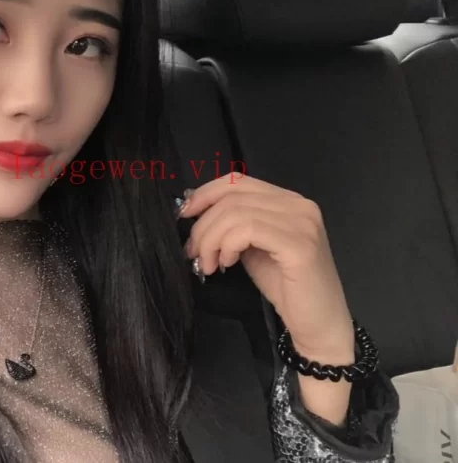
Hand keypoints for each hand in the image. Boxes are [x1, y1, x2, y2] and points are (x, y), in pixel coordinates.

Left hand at [178, 173, 354, 361]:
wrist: (319, 324)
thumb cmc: (286, 288)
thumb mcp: (252, 247)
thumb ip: (234, 225)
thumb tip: (195, 212)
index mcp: (288, 200)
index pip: (238, 180)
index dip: (205, 194)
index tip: (184, 215)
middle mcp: (299, 205)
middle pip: (232, 196)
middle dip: (203, 224)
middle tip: (192, 252)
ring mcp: (302, 222)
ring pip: (236, 213)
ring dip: (211, 239)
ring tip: (208, 264)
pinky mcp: (299, 243)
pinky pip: (247, 230)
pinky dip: (227, 245)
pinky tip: (225, 264)